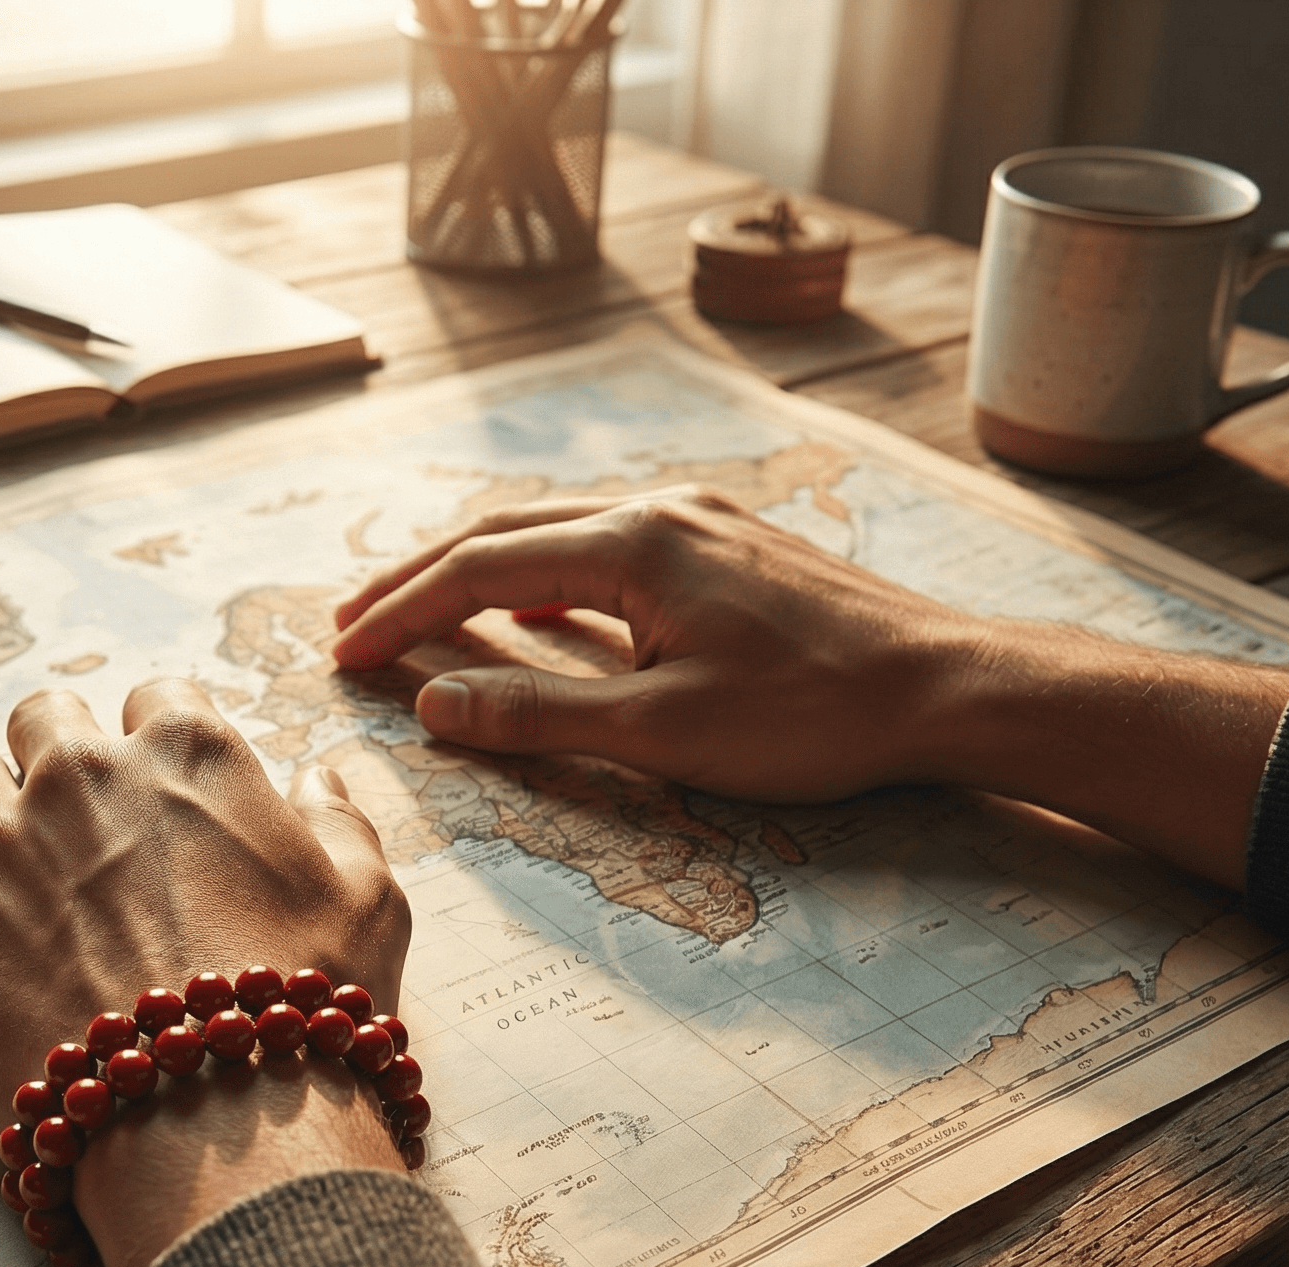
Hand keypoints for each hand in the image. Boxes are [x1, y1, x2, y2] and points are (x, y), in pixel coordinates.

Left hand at [0, 679, 410, 1266]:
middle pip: (45, 717)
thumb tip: (320, 777)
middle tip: (72, 815)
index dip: (158, 743)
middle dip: (57, 754)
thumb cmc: (307, 1010)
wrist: (216, 1124)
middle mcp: (82, 775)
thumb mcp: (370, 900)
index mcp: (189, 754)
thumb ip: (340, 820)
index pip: (158, 699)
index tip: (159, 785)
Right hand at [332, 489, 991, 801]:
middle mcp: (658, 512)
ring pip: (555, 532)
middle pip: (504, 533)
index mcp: (631, 546)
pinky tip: (538, 608)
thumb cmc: (814, 717)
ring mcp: (699, 521)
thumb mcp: (664, 732)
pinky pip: (605, 545)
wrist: (948, 685)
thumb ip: (538, 716)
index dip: (399, 614)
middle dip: (417, 580)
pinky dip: (542, 573)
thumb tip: (433, 705)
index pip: (477, 570)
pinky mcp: (730, 547)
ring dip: (477, 572)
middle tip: (349, 624)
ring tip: (421, 612)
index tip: (340, 655)